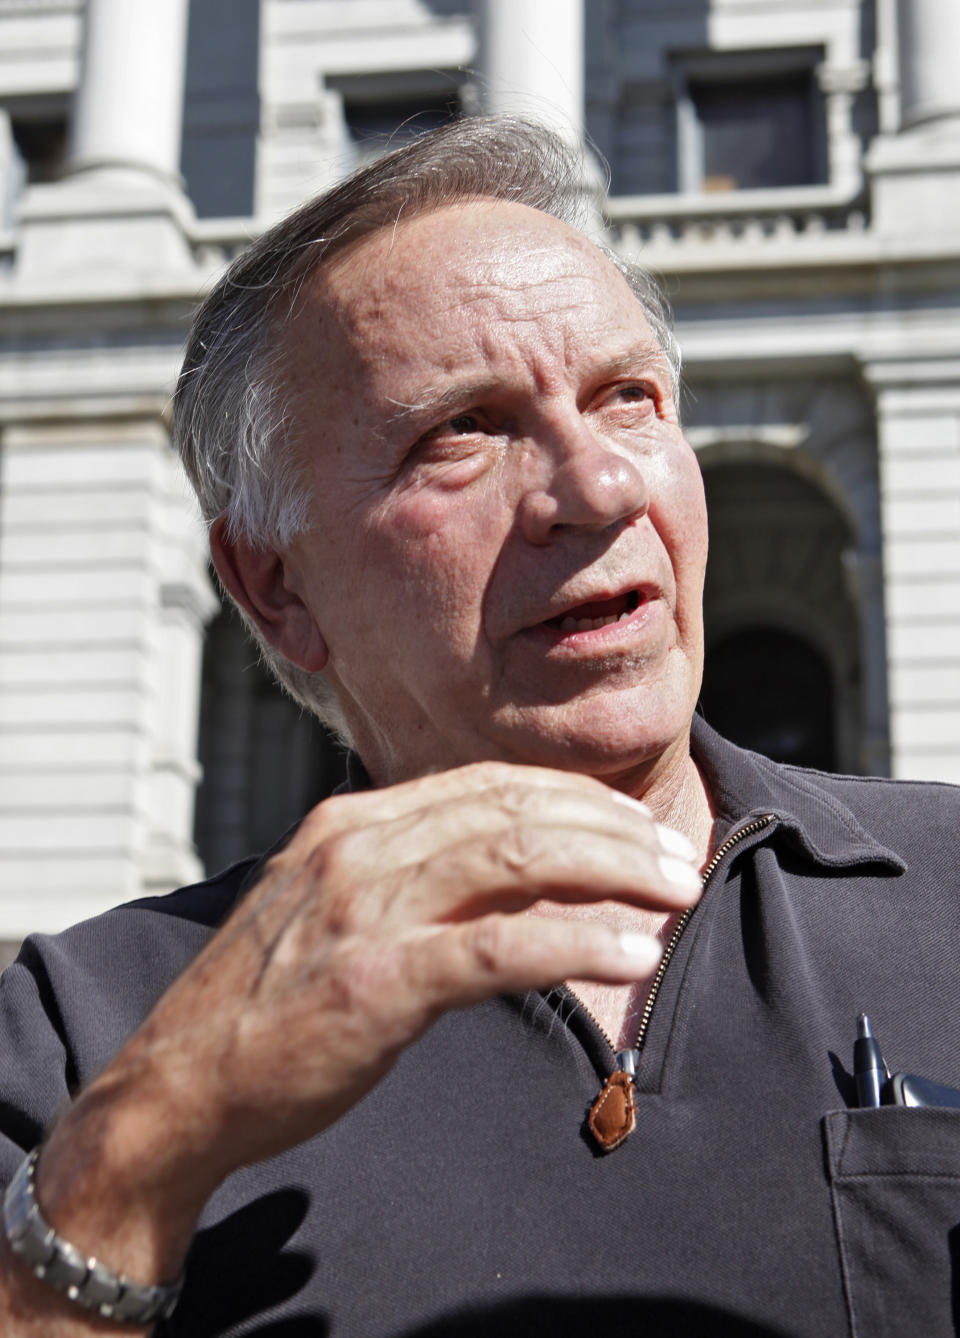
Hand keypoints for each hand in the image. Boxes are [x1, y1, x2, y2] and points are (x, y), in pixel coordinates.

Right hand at [17, 762, 700, 1319]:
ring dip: (614, 872)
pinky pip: (501, 949)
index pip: (489, 784)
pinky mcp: (377, 981)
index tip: (635, 824)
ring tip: (677, 893)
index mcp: (352, 822)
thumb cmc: (269, 1003)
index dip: (575, 798)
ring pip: (518, 859)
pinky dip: (577, 943)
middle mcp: (359, 846)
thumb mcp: (336, 910)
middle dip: (613, 830)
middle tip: (679, 860)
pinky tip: (632, 955)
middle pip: (516, 811)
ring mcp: (365, 909)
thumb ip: (414, 878)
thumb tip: (518, 875)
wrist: (181, 1084)